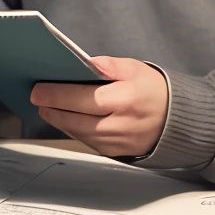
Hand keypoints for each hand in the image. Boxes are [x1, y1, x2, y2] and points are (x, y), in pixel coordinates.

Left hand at [31, 55, 168, 157]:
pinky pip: (88, 142)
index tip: (39, 89)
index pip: (85, 99)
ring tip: (46, 107)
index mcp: (127, 100)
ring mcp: (119, 142)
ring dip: (60, 121)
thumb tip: (85, 62)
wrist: (177, 120)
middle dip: (53, 109)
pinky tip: (64, 119)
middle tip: (37, 98)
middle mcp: (122, 125)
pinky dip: (73, 130)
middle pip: (78, 120)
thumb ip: (109, 65)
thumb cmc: (154, 90)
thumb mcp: (135, 68)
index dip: (58, 95)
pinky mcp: (116, 152)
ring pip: (80, 134)